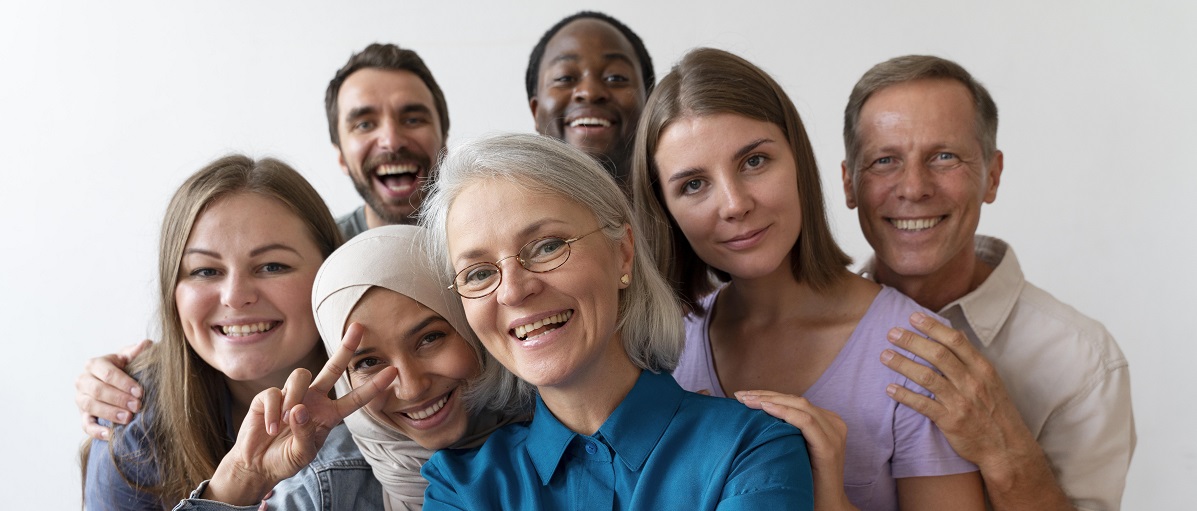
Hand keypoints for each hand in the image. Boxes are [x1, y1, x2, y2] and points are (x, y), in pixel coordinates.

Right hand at [76, 339, 152, 439]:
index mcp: (95, 364)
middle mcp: (83, 380)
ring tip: (128, 418)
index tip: (140, 392)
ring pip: (90, 406)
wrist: (115, 383)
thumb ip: (136, 352)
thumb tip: (145, 344)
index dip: (124, 383)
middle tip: (137, 406)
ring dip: (109, 413)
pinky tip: (110, 434)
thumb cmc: (126, 368)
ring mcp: (80, 398)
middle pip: (98, 390)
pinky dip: (96, 430)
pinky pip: (85, 425)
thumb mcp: (130, 358)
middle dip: (118, 399)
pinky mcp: (83, 415)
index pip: (107, 374)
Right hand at [205, 324, 396, 504]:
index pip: (355, 398)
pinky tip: (270, 428)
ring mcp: (292, 395)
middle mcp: (313, 399)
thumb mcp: (302, 454)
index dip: (373, 386)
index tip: (393, 371)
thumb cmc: (285, 459)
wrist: (257, 465)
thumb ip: (306, 434)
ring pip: (301, 376)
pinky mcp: (268, 396)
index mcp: (329, 414)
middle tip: (359, 327)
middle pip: (333, 367)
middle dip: (346, 347)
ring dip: (293, 398)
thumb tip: (300, 409)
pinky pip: (274, 393)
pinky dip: (272, 412)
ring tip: (284, 423)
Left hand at [735, 390, 856, 510]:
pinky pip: (805, 421)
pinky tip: (766, 409)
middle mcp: (834, 423)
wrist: (827, 505)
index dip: (768, 394)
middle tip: (740, 396)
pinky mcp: (829, 447)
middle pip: (796, 399)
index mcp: (827, 421)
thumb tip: (756, 415)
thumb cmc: (806, 479)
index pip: (794, 400)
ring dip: (770, 400)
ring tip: (747, 400)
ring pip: (800, 405)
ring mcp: (834, 434)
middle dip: (765, 395)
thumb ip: (788, 431)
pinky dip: (784, 412)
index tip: (743, 396)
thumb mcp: (796, 448)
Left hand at [880, 312, 1037, 469]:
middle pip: (937, 354)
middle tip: (892, 333)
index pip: (955, 340)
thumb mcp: (991, 381)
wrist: (1007, 448)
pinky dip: (904, 396)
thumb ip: (970, 359)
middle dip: (912, 341)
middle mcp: (972, 382)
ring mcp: (961, 402)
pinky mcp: (951, 421)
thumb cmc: (996, 412)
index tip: (913, 317)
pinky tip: (889, 389)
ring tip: (885, 356)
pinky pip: (922, 405)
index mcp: (982, 369)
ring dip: (902, 364)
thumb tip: (952, 334)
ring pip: (927, 377)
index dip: (932, 327)